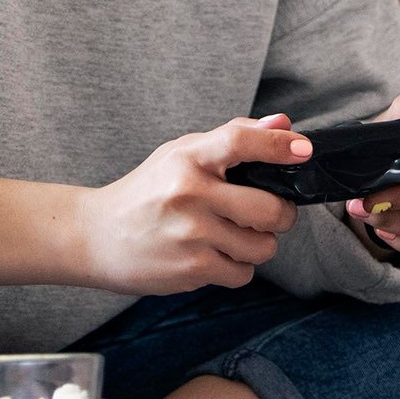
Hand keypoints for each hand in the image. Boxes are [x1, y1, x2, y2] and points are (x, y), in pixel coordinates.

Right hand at [76, 114, 309, 294]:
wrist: (95, 236)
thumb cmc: (146, 191)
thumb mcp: (180, 153)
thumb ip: (232, 137)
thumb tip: (284, 125)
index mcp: (187, 158)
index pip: (240, 141)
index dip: (278, 146)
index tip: (304, 149)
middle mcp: (189, 193)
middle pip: (269, 208)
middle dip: (282, 215)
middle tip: (271, 214)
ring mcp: (190, 234)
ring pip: (262, 246)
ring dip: (259, 244)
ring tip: (235, 236)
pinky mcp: (190, 268)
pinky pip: (243, 273)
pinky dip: (238, 267)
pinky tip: (215, 255)